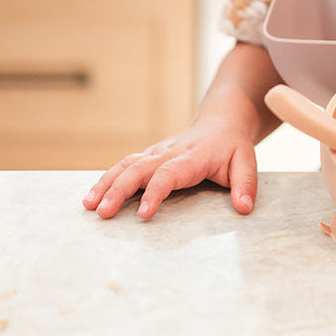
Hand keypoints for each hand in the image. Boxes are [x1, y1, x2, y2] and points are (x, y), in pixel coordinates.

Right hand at [82, 119, 257, 219]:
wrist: (220, 122)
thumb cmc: (232, 146)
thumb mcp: (247, 162)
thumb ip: (245, 184)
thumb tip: (244, 208)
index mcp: (191, 157)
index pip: (169, 174)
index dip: (155, 192)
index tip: (143, 213)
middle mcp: (168, 153)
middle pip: (138, 169)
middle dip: (118, 190)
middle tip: (103, 213)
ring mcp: (155, 153)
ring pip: (125, 165)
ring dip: (106, 184)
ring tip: (89, 205)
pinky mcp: (148, 156)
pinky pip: (124, 166)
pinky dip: (106, 179)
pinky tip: (92, 197)